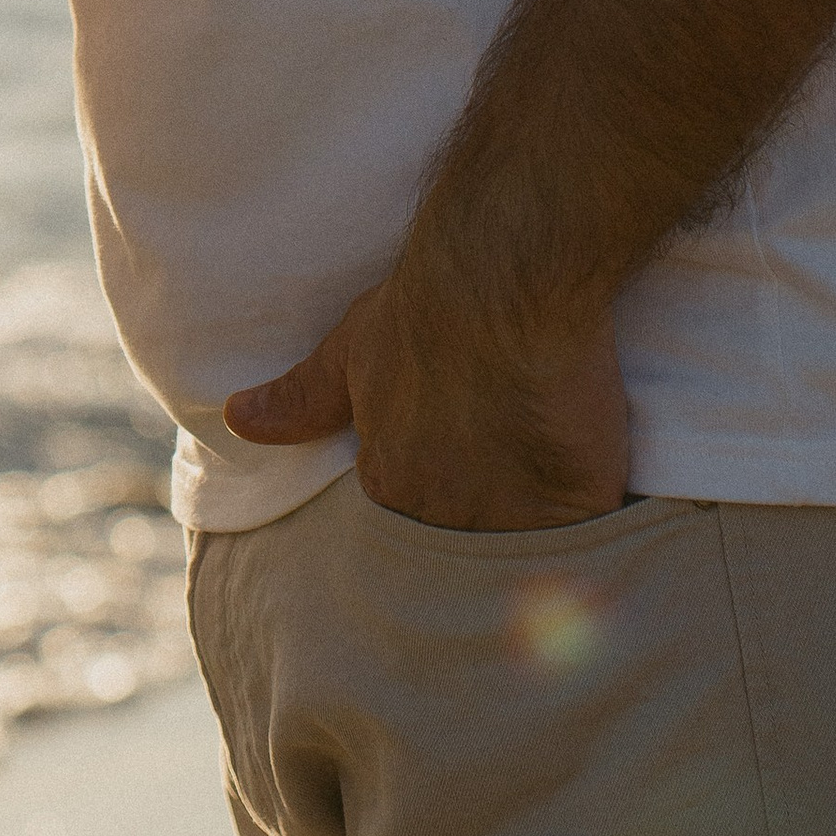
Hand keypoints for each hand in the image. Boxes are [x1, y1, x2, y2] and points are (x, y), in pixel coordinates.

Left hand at [223, 270, 630, 528]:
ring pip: (525, 557)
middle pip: (467, 551)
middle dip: (486, 537)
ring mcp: (512, 520)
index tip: (464, 478)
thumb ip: (300, 399)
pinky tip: (596, 514)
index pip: (410, 527)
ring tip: (553, 514)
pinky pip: (587, 544)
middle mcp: (445, 518)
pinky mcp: (577, 507)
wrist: (502, 278)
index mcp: (391, 486)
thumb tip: (238, 419)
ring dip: (536, 544)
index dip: (442, 502)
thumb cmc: (421, 309)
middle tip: (510, 498)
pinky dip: (592, 537)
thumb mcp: (349, 353)